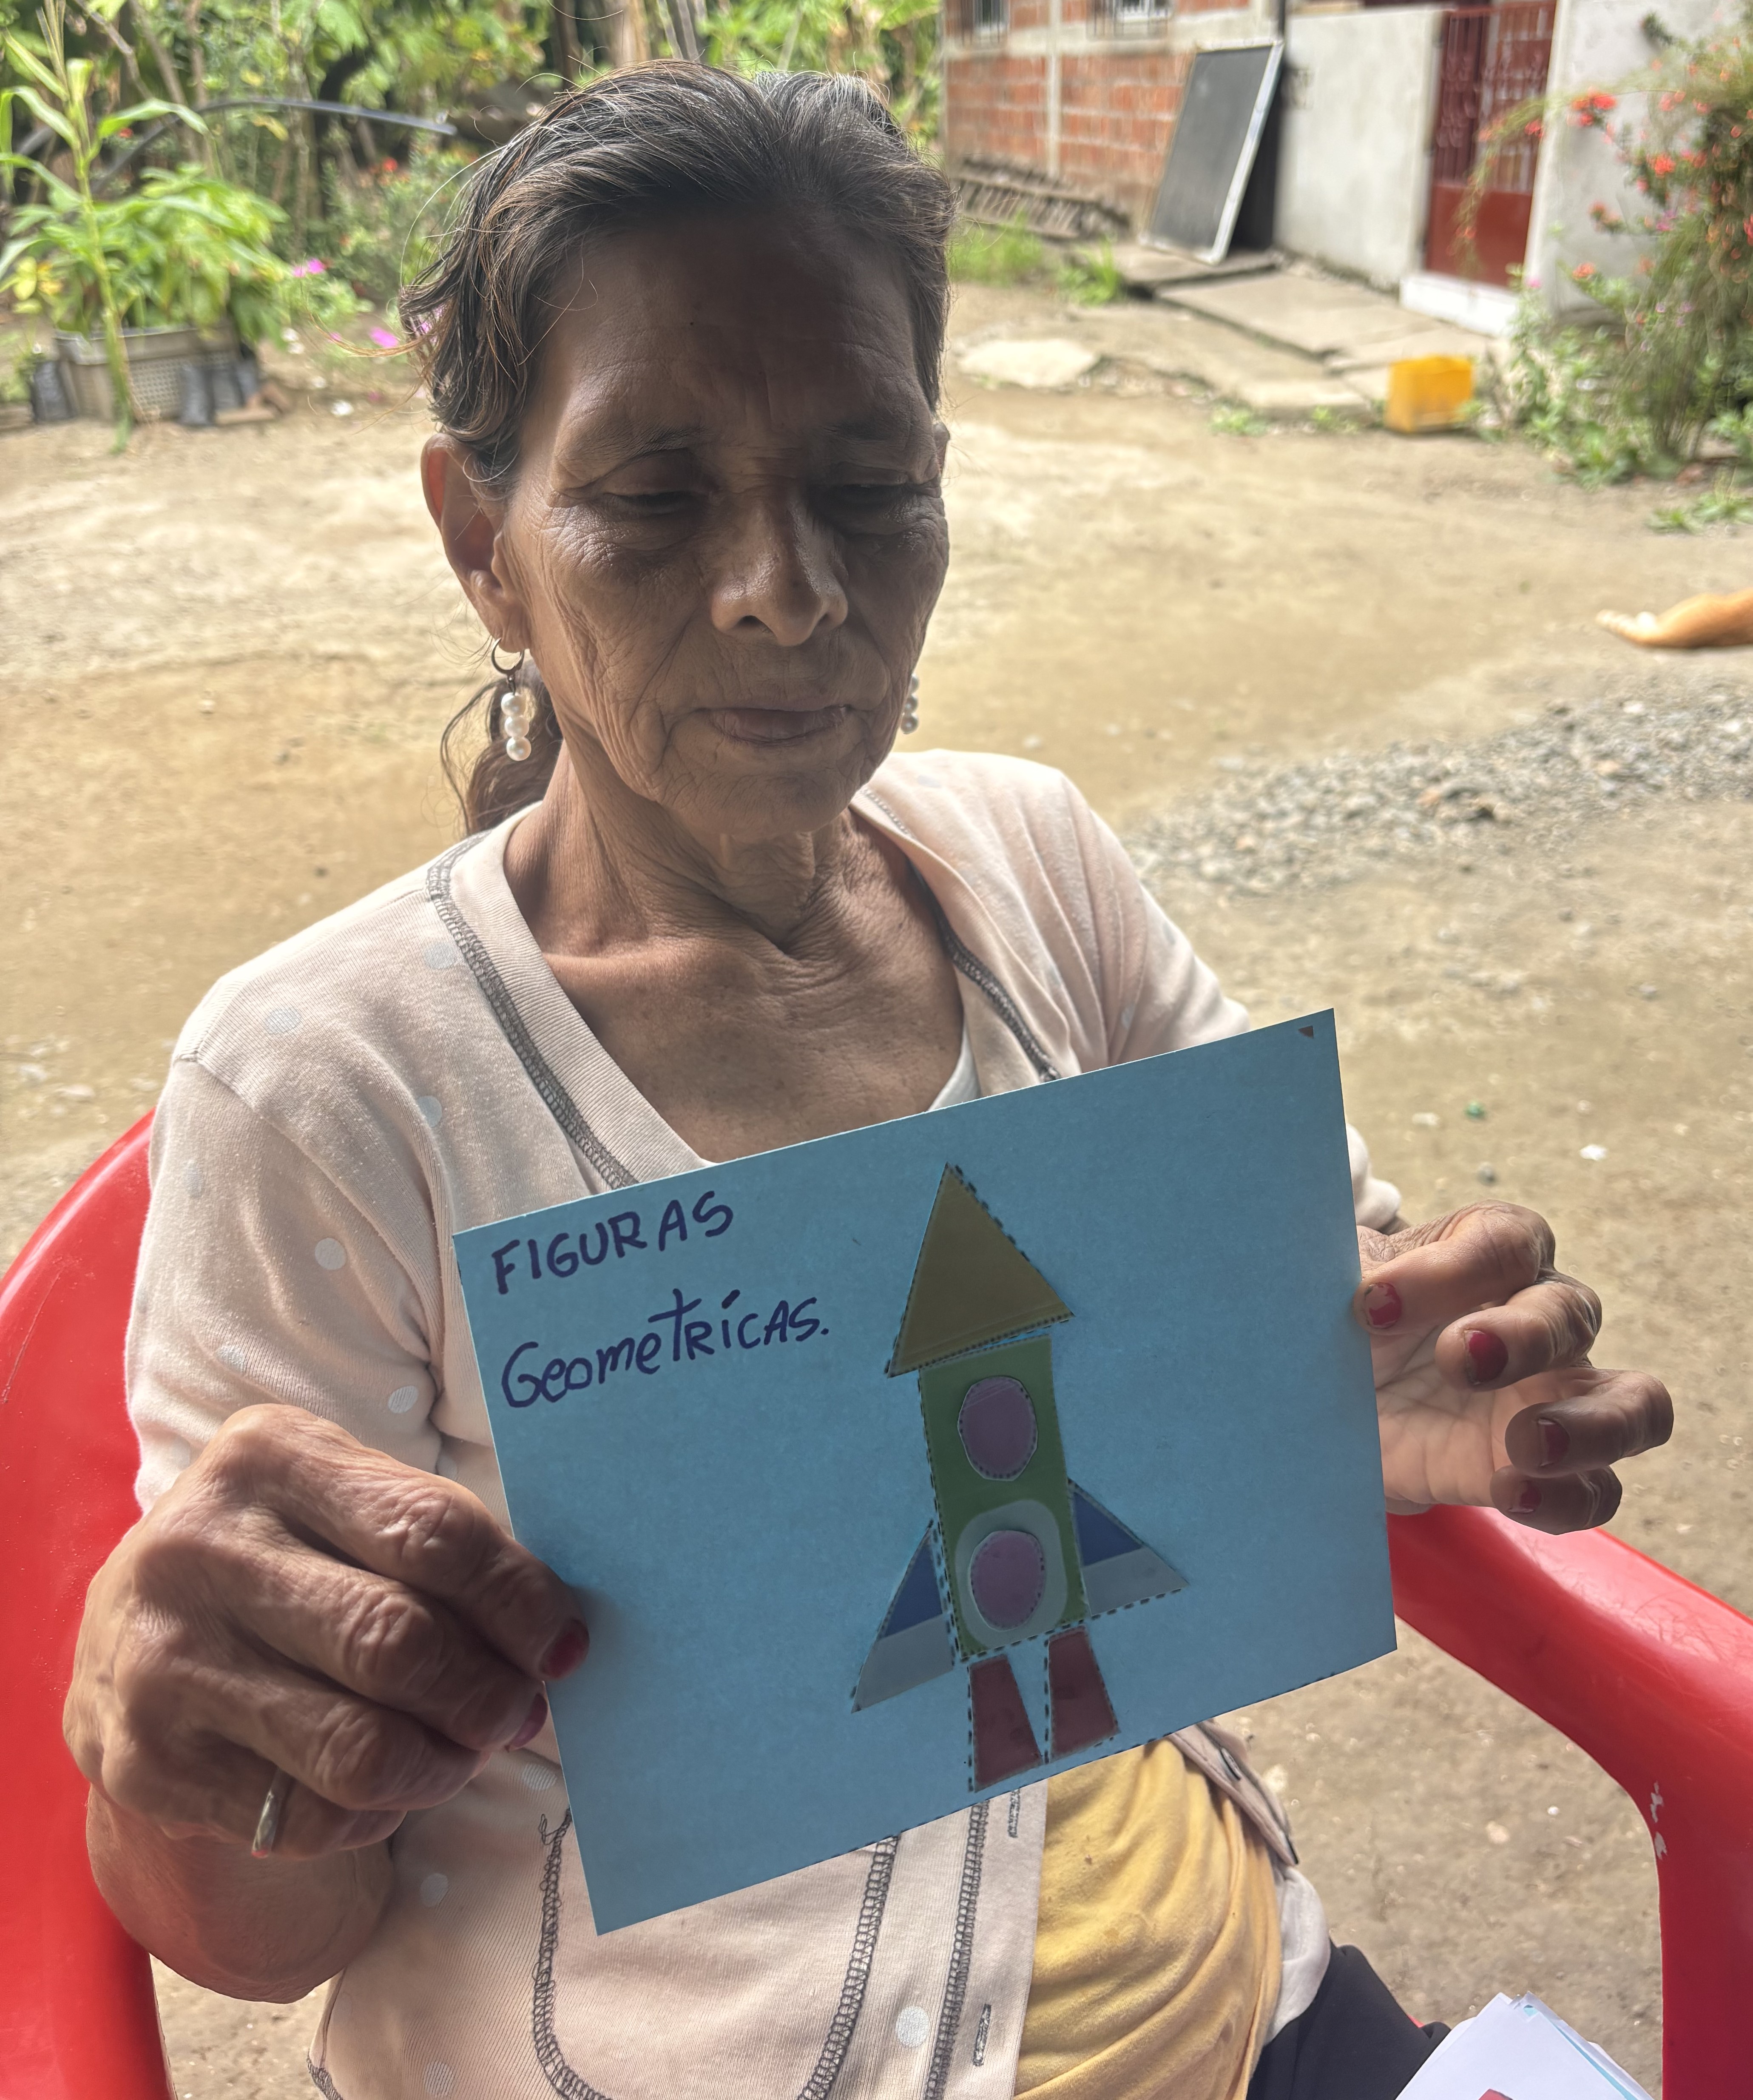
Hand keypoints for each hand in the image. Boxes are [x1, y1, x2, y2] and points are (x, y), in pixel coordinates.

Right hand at [65, 1405, 588, 1859]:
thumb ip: (438, 1543)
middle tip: (521, 1710)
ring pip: (360, 1748)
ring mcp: (164, 1662)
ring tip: (466, 1750)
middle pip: (398, 1641)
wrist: (131, 1637)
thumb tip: (557, 1636)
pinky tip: (386, 1785)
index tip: (563, 1644)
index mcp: (267, 1458)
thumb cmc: (284, 1558)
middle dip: (488, 1692)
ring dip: (445, 1763)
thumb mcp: (342, 1503)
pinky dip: (377, 1812)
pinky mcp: (148, 1765)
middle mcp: (200, 1549)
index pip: (434, 1534)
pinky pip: (311, 1816)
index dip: (519, 1600)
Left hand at [1357, 1204, 1671, 1532]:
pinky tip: (1511, 1492)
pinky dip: (1566, 1496)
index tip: (1370, 1304)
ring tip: (1528, 1443)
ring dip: (1592, 1424)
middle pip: (1572, 1311)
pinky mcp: (1538, 1470)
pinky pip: (1595, 1489)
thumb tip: (1362, 1290)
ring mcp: (1551, 1398)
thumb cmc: (1340, 1322)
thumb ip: (1350, 1276)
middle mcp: (1537, 1318)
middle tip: (1456, 1359)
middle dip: (1523, 1335)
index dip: (1448, 1270)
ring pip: (1633, 1403)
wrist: (1321, 1400)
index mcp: (1488, 1253)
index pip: (1506, 1242)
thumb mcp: (1332, 1285)